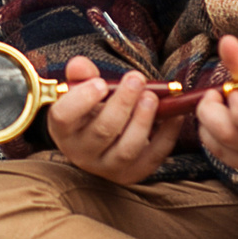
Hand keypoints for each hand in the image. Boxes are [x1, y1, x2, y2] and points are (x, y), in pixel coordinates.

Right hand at [45, 54, 185, 184]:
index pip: (64, 116)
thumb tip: (80, 64)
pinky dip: (166, 135)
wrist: (100, 143)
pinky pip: (153, 156)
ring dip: (142, 121)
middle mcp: (81, 152)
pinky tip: (174, 114)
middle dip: (122, 103)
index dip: (82, 100)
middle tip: (137, 79)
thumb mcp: (81, 92)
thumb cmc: (90, 110)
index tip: (101, 83)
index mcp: (64, 128)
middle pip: (101, 131)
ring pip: (127, 149)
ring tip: (152, 97)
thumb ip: (81, 76)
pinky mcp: (133, 174)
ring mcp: (108, 167)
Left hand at [196, 35, 237, 178]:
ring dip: (209, 124)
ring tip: (221, 108)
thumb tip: (225, 42)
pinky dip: (214, 138)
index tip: (234, 89)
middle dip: (211, 111)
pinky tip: (222, 124)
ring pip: (219, 146)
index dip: (234, 101)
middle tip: (217, 96)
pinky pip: (223, 156)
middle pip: (227, 133)